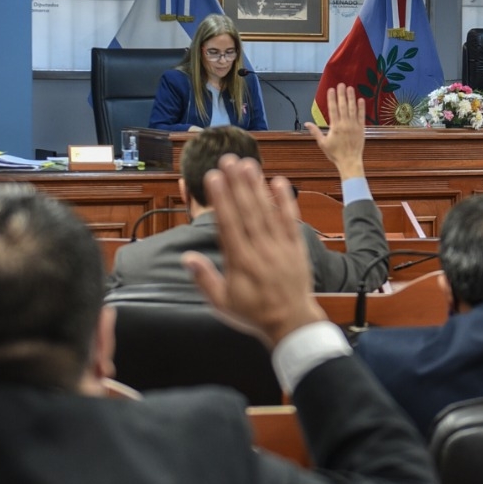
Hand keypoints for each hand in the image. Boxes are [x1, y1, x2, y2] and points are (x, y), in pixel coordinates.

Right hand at [183, 156, 325, 348]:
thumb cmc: (254, 315)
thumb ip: (204, 280)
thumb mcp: (222, 304)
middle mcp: (260, 251)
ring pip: (267, 212)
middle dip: (237, 184)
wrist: (292, 324)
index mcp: (240, 263)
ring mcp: (280, 248)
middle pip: (247, 212)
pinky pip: (291, 221)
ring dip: (257, 186)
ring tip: (248, 164)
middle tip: (228, 159)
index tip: (214, 178)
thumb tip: (186, 257)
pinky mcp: (296, 248)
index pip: (228, 225)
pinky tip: (278, 182)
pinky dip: (285, 201)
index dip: (221, 200)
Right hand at [305, 83, 365, 180]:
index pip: (333, 109)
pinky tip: (361, 100)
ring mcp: (354, 126)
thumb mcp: (323, 143)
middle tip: (341, 84)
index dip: (332, 98)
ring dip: (351, 98)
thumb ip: (315, 132)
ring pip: (353, 109)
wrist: (349, 162)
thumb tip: (307, 124)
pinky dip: (361, 108)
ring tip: (350, 88)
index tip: (331, 89)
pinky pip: (362, 116)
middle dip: (341, 94)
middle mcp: (345, 124)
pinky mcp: (361, 129)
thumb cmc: (335, 154)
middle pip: (343, 106)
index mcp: (335, 127)